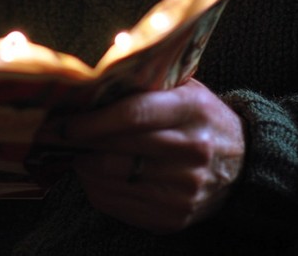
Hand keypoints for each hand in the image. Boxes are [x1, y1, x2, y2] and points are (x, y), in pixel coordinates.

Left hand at [62, 79, 244, 232]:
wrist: (244, 163)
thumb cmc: (200, 116)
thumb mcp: (183, 88)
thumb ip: (144, 82)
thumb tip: (91, 80)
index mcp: (191, 110)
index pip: (132, 115)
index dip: (91, 120)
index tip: (62, 120)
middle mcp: (191, 151)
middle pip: (117, 150)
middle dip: (79, 143)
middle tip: (53, 134)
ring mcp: (184, 189)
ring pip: (113, 180)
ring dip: (83, 166)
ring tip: (73, 150)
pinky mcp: (175, 217)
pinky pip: (120, 205)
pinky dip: (97, 188)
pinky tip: (92, 173)